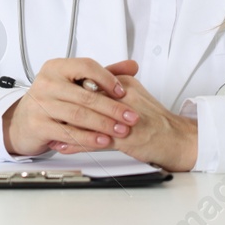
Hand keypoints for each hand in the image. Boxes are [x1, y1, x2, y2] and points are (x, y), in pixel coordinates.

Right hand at [1, 57, 141, 157]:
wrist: (22, 123)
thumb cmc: (51, 101)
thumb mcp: (73, 84)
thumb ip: (102, 75)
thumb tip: (131, 67)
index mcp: (56, 68)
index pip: (85, 66)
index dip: (107, 79)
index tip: (123, 92)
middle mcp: (46, 83)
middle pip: (85, 94)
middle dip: (112, 108)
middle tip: (130, 116)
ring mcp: (40, 104)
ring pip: (78, 114)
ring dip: (104, 124)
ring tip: (121, 130)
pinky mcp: (38, 125)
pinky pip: (68, 132)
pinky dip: (89, 138)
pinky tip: (102, 141)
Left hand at [44, 72, 198, 171]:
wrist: (177, 139)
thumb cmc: (155, 118)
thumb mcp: (134, 92)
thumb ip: (113, 83)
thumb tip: (88, 79)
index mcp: (124, 85)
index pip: (90, 82)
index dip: (70, 90)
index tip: (55, 95)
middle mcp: (123, 99)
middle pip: (85, 99)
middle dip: (64, 107)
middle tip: (47, 111)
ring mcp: (123, 119)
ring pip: (86, 120)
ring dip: (65, 126)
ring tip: (51, 130)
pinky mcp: (125, 139)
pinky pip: (95, 140)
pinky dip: (76, 143)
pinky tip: (62, 145)